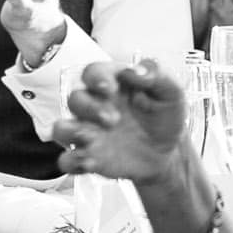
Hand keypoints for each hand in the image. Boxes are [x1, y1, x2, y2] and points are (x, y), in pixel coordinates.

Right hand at [52, 59, 187, 188]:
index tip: (108, 88)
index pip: (93, 72)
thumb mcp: (171, 92)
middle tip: (114, 119)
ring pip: (60, 128)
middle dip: (90, 108)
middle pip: (75, 99)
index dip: (95, 78)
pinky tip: (91, 162)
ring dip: (71, 132)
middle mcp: (96, 106)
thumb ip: (157, 75)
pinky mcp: (88, 157)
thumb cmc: (164, 117)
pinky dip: (72, 161)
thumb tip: (137, 70)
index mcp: (113, 85)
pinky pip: (67, 160)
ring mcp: (90, 132)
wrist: (168, 153)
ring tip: (92, 140)